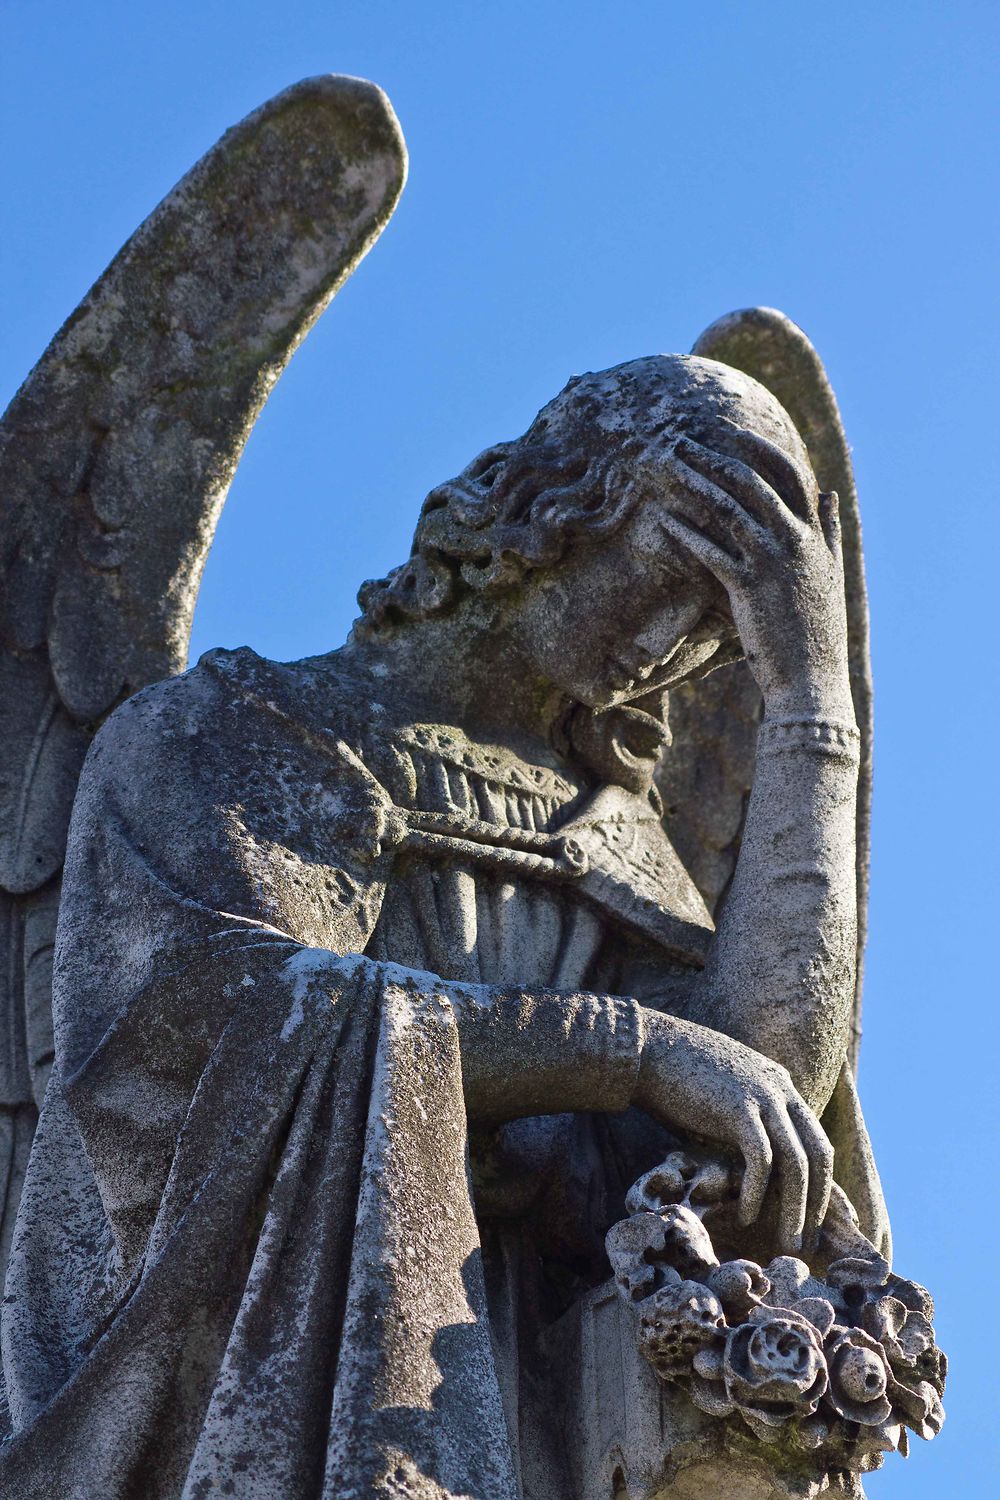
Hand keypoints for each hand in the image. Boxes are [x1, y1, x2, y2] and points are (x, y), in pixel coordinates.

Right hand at [634, 1009, 833, 1252]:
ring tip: (787, 1241)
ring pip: (796, 1162)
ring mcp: (762, 1097)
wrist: (647, 1046)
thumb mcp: (724, 1089)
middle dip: (817, 1202)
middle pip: (818, 1153)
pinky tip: (745, 1215)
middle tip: (808, 1241)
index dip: (818, 1182)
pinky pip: (761, 1160)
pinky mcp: (738, 1108)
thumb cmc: (675, 1072)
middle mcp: (780, 1089)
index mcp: (779, 1084)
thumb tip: (748, 1156)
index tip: (810, 1218)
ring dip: (795, 1208)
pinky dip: (756, 1192)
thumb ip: (744, 1113)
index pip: (816, 1139)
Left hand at [654, 423, 852, 716]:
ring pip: (730, 509)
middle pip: (754, 482)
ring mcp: (773, 563)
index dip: (761, 449)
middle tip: (684, 441)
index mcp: (815, 536)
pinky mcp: (748, 588)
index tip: (733, 432)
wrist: (811, 678)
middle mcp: (796, 542)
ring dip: (696, 483)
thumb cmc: (816, 630)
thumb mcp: (830, 573)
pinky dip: (688, 533)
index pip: (792, 475)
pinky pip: (712, 551)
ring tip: (668, 468)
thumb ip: (828, 530)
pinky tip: (665, 520)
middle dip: (716, 457)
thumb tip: (828, 492)